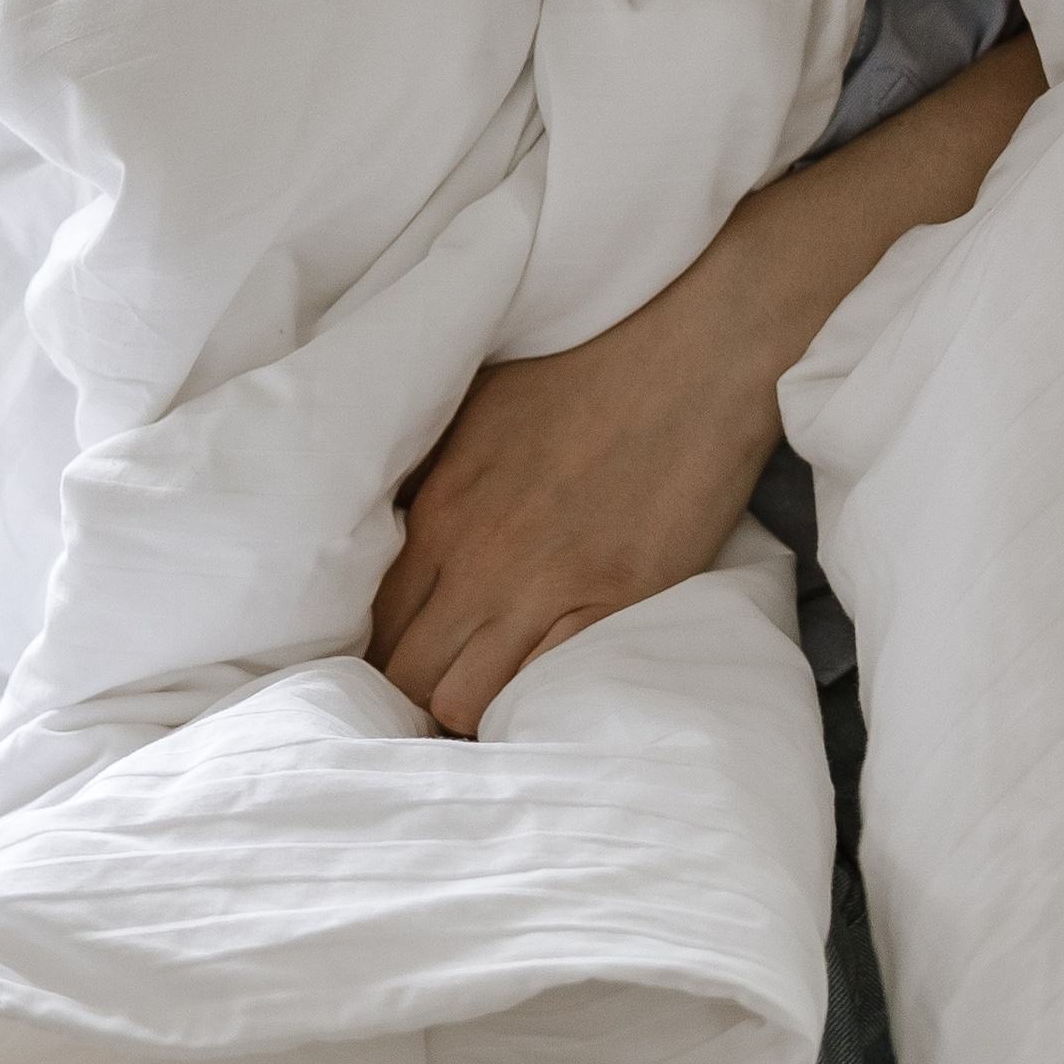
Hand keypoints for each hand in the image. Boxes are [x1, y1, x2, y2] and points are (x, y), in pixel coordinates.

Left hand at [370, 276, 785, 735]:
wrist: (691, 355)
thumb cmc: (583, 371)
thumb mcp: (474, 410)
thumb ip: (427, 479)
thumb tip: (389, 527)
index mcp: (439, 511)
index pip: (372, 624)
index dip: (379, 656)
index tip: (403, 664)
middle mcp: (479, 559)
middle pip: (407, 674)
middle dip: (413, 696)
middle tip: (440, 692)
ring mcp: (548, 586)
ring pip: (463, 700)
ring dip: (469, 709)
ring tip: (489, 699)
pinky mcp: (617, 602)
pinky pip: (547, 687)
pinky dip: (534, 702)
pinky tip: (543, 689)